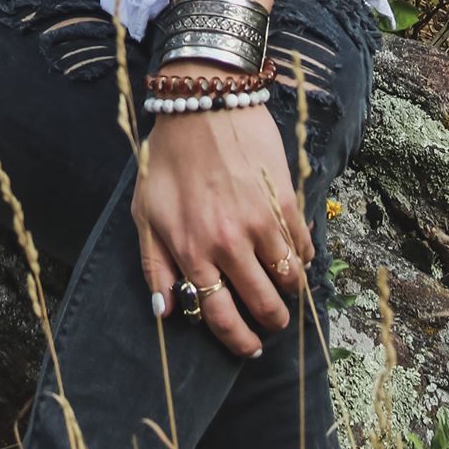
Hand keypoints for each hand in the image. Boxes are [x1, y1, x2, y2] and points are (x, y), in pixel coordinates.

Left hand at [132, 100, 316, 356]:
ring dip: (289, 291)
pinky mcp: (284, 198)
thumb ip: (154, 265)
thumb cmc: (168, 156)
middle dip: (271, 321)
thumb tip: (166, 312)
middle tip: (273, 321)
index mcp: (192, 250)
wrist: (203, 102)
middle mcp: (229, 243)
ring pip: (288, 278)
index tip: (248, 347)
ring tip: (285, 289)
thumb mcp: (145, 211)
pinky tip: (295, 255)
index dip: (238, 340)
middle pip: (263, 303)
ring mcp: (260, 221)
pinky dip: (302, 257)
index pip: (219, 315)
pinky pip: (302, 244)